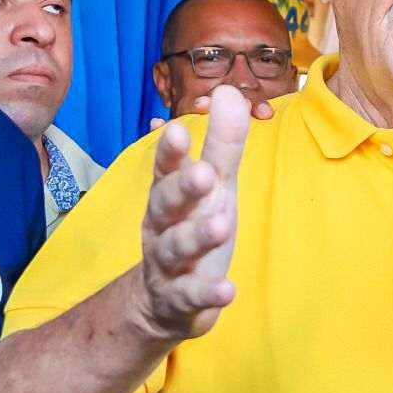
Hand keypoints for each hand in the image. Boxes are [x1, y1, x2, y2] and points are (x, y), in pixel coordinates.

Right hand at [134, 84, 249, 340]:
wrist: (164, 301)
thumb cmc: (192, 227)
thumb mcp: (213, 186)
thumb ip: (222, 143)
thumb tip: (228, 90)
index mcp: (170, 195)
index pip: (167, 169)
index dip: (171, 151)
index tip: (179, 128)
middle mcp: (163, 226)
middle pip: (166, 204)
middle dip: (183, 188)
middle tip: (205, 173)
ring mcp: (168, 264)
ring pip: (175, 249)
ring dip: (197, 237)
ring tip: (222, 225)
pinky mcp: (179, 300)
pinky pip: (190, 296)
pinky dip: (207, 294)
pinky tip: (228, 290)